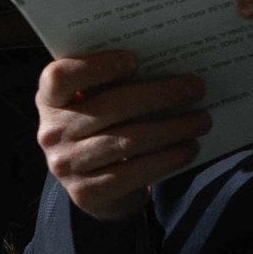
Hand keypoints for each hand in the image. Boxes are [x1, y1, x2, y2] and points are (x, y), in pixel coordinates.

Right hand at [35, 52, 211, 219]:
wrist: (93, 184)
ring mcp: (66, 165)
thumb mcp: (94, 102)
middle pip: (109, 107)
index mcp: (50, 99)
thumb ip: (113, 83)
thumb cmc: (101, 127)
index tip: (135, 60)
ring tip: (202, 120)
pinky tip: (188, 149)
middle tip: (195, 88)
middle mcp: (51, 132)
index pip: (60, 76)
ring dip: (172, 128)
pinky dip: (167, 159)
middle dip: (160, 95)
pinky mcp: (87, 193)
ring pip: (128, 140)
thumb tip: (166, 64)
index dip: (96, 66)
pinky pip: (134, 172)